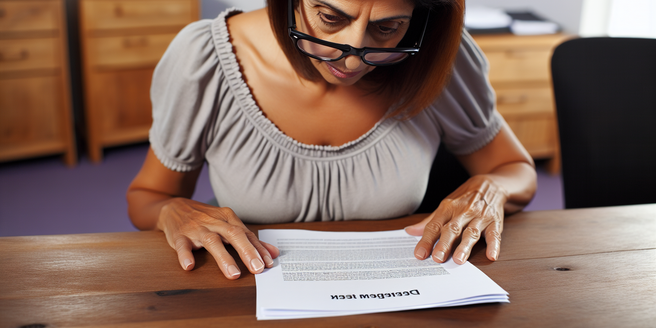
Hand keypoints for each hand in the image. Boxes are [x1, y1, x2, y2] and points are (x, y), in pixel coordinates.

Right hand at [156, 198, 278, 278]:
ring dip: (224, 258)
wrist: (173, 208)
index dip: (258, 248)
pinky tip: (190, 265)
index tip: (269, 263)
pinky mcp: (179, 236)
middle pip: (233, 234)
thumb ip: (249, 239)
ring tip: (233, 274)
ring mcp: (196, 228)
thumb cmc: (205, 218)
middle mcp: (214, 222)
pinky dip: (185, 255)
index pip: (246, 234)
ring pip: (211, 241)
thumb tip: (273, 253)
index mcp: (227, 218)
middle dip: (247, 251)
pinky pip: (182, 245)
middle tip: (257, 268)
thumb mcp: (227, 224)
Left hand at [405, 175, 506, 263]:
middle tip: (437, 258)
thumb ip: (429, 222)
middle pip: (452, 229)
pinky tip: (492, 256)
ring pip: (471, 232)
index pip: (434, 225)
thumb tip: (410, 232)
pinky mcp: (495, 222)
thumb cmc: (464, 199)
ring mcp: (480, 217)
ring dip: (465, 246)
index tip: (419, 254)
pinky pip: (494, 234)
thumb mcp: (445, 206)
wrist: (490, 185)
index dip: (426, 240)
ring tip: (459, 260)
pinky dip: (494, 245)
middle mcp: (463, 212)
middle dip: (444, 244)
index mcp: (448, 208)